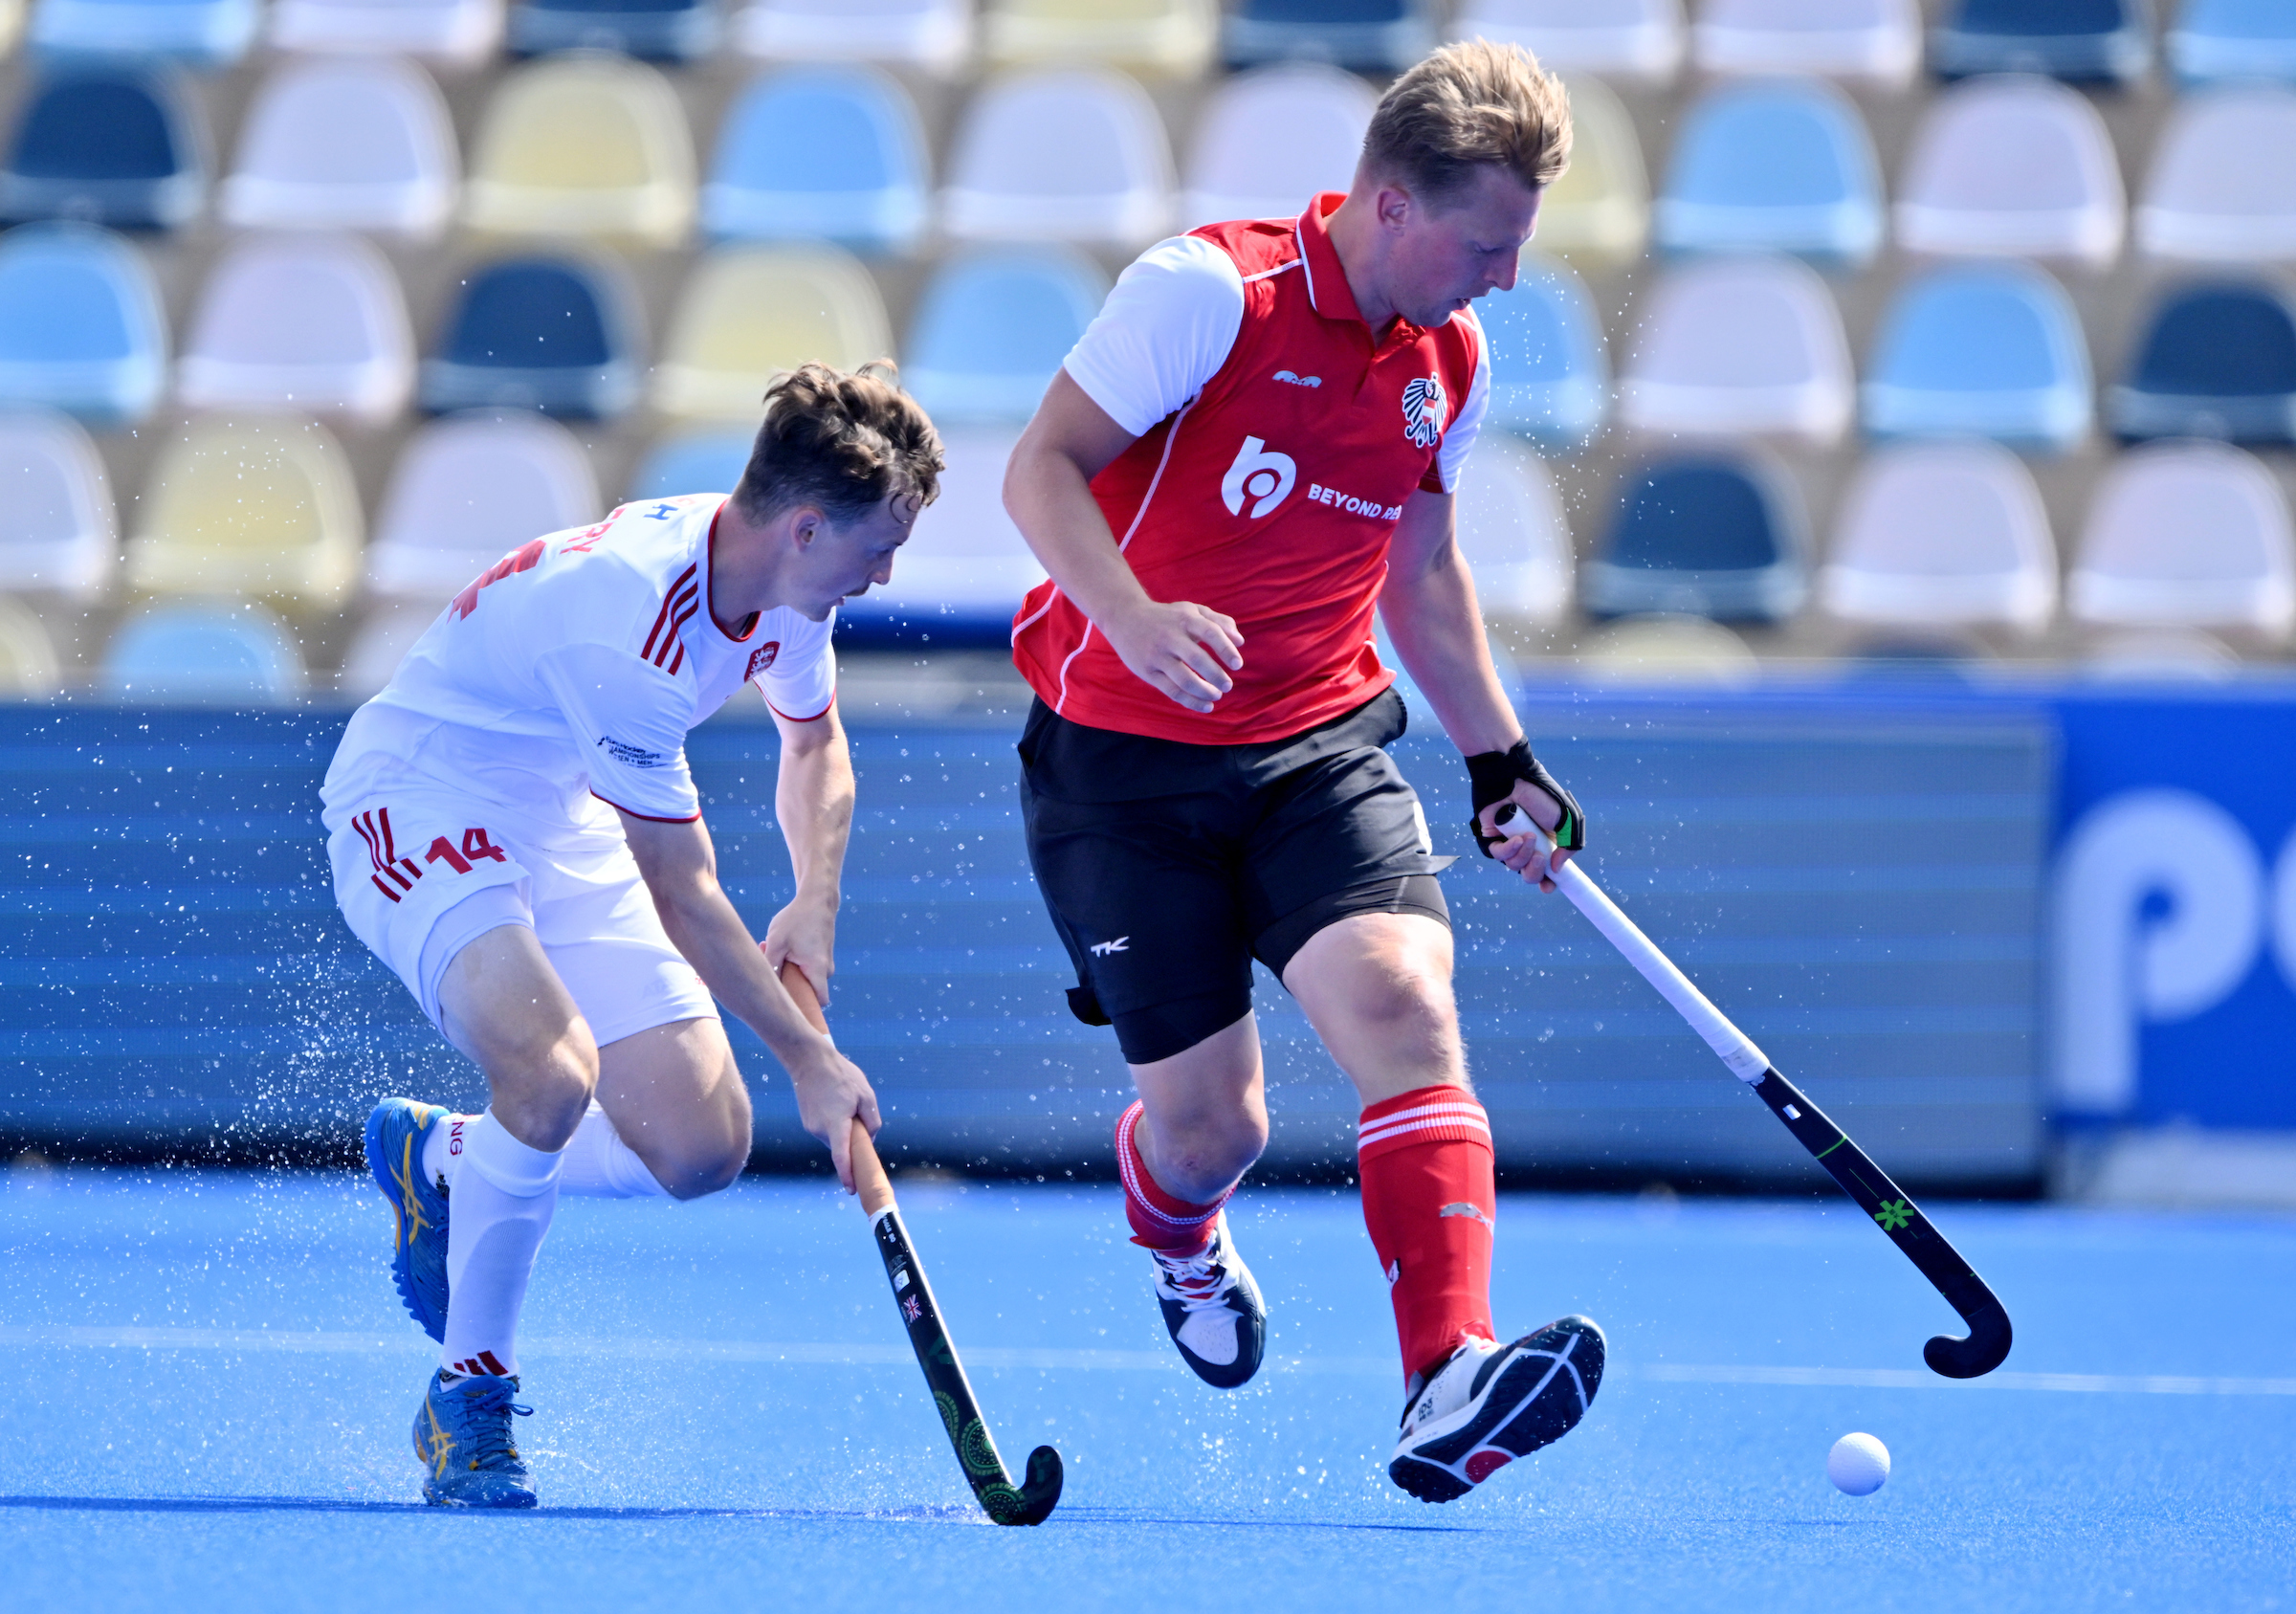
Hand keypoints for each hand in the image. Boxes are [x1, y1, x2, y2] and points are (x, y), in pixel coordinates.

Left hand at [761, 895, 836, 1008]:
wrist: (817, 898)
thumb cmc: (796, 919)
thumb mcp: (776, 942)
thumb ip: (770, 966)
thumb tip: (762, 986)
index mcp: (817, 969)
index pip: (818, 1002)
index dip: (805, 1009)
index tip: (788, 1007)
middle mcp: (825, 969)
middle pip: (807, 990)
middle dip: (786, 984)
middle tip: (769, 967)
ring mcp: (825, 961)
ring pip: (804, 976)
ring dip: (787, 969)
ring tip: (771, 950)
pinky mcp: (821, 955)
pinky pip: (806, 966)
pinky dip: (792, 961)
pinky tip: (780, 946)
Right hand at [787, 1040, 883, 1193]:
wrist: (809, 1060)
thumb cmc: (841, 1076)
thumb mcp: (866, 1095)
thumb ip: (872, 1121)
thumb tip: (869, 1139)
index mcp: (836, 1124)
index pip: (841, 1157)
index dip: (847, 1175)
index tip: (852, 1190)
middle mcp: (820, 1129)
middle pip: (842, 1146)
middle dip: (853, 1141)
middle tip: (859, 1117)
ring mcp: (811, 1126)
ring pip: (835, 1138)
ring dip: (844, 1130)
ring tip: (845, 1102)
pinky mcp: (808, 1122)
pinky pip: (827, 1130)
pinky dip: (835, 1124)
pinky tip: (835, 1103)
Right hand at [1103, 599, 1244, 713]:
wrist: (1124, 617)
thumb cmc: (1167, 617)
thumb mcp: (1192, 611)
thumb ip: (1219, 622)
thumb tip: (1240, 641)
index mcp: (1185, 619)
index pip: (1210, 633)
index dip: (1225, 649)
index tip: (1237, 665)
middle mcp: (1170, 636)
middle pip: (1197, 659)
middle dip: (1216, 675)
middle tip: (1227, 685)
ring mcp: (1157, 655)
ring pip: (1184, 679)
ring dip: (1204, 691)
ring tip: (1217, 695)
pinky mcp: (1147, 671)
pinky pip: (1172, 691)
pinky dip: (1191, 702)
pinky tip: (1206, 705)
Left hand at [1479, 784, 1575, 892]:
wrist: (1515, 777)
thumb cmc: (1542, 795)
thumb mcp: (1568, 820)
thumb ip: (1570, 846)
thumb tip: (1557, 869)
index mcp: (1547, 843)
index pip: (1547, 871)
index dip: (1548, 882)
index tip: (1550, 886)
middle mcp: (1528, 845)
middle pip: (1530, 875)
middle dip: (1536, 872)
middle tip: (1540, 857)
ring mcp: (1509, 842)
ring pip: (1514, 866)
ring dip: (1524, 855)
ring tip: (1528, 836)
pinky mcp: (1491, 838)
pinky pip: (1498, 855)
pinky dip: (1509, 850)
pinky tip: (1516, 838)